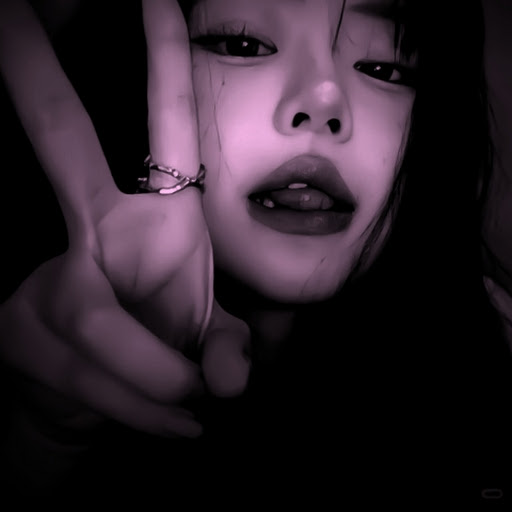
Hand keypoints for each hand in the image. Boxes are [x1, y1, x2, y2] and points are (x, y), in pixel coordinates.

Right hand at [0, 0, 249, 439]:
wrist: (97, 405)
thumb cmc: (163, 352)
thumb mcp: (214, 339)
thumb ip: (235, 348)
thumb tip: (231, 382)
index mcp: (154, 218)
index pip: (163, 128)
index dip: (161, 63)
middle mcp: (94, 232)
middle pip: (60, 140)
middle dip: (33, 76)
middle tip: (6, 2)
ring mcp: (48, 280)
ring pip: (108, 329)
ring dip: (167, 383)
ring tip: (199, 414)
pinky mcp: (21, 334)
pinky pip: (105, 386)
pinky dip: (151, 416)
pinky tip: (181, 429)